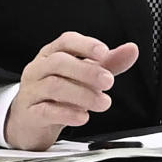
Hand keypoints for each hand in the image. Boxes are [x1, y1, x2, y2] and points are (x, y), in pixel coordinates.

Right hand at [4, 31, 138, 150]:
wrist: (30, 120)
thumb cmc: (58, 92)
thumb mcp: (84, 75)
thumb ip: (108, 63)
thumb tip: (131, 50)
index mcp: (52, 53)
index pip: (66, 41)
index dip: (86, 45)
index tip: (104, 53)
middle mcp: (39, 68)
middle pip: (59, 62)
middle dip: (87, 71)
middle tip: (108, 81)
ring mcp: (32, 90)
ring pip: (53, 86)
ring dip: (82, 94)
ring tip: (102, 102)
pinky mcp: (29, 113)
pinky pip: (45, 110)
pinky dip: (66, 113)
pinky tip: (83, 117)